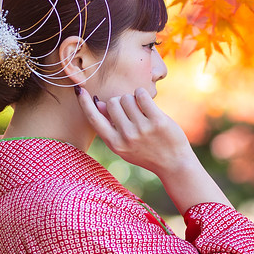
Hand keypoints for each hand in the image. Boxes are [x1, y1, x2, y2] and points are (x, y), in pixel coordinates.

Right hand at [77, 87, 193, 177]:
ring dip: (133, 98)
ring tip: (141, 109)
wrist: (173, 163)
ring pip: (127, 97)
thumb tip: (99, 103)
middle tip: (130, 110)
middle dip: (120, 101)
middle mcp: (126, 137)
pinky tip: (146, 101)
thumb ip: (110, 127)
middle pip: (112, 102)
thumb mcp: (124, 145)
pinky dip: (142, 93)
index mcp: (115, 144)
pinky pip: (142, 95)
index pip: (94, 119)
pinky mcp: (157, 121)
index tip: (79, 90)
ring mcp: (142, 129)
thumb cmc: (147, 152)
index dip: (85, 103)